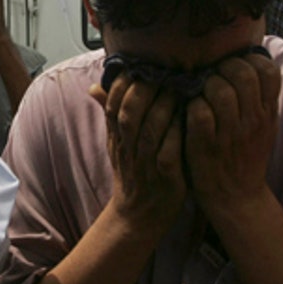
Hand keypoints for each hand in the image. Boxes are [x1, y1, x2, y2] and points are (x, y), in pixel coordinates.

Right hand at [91, 74, 186, 239]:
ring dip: (164, 107)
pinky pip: (169, 153)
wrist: (139, 216)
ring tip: (179, 88)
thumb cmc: (133, 172)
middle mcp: (128, 148)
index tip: (137, 67)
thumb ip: (111, 113)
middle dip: (144, 90)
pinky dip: (177, 135)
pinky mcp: (167, 179)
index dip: (124, 84)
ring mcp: (147, 164)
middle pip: (130, 114)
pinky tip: (189, 118)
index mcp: (117, 137)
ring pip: (150, 131)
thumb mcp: (117, 144)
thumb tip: (94, 86)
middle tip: (163, 72)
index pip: (113, 105)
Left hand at [183, 51, 280, 217]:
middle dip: (222, 66)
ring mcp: (229, 133)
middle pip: (242, 74)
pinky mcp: (205, 145)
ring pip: (219, 90)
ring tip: (199, 91)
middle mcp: (252, 121)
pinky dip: (192, 105)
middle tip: (212, 75)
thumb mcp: (263, 126)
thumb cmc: (244, 156)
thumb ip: (260, 97)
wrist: (236, 198)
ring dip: (205, 84)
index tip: (235, 64)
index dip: (249, 59)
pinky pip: (199, 112)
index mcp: (267, 113)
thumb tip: (250, 60)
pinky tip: (189, 109)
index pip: (268, 71)